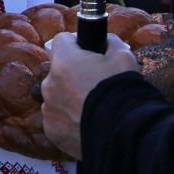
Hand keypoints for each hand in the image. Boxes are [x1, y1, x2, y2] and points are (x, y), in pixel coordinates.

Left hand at [41, 33, 138, 159]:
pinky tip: (87, 123)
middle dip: (73, 74)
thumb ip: (110, 43)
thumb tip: (106, 41)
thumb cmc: (123, 91)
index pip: (61, 40)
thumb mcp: (124, 57)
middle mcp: (49, 84)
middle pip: (58, 71)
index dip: (76, 44)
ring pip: (57, 96)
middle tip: (95, 84)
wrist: (125, 132)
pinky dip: (69, 119)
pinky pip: (58, 118)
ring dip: (69, 98)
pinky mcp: (51, 130)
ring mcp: (48, 109)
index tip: (88, 52)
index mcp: (64, 62)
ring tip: (92, 107)